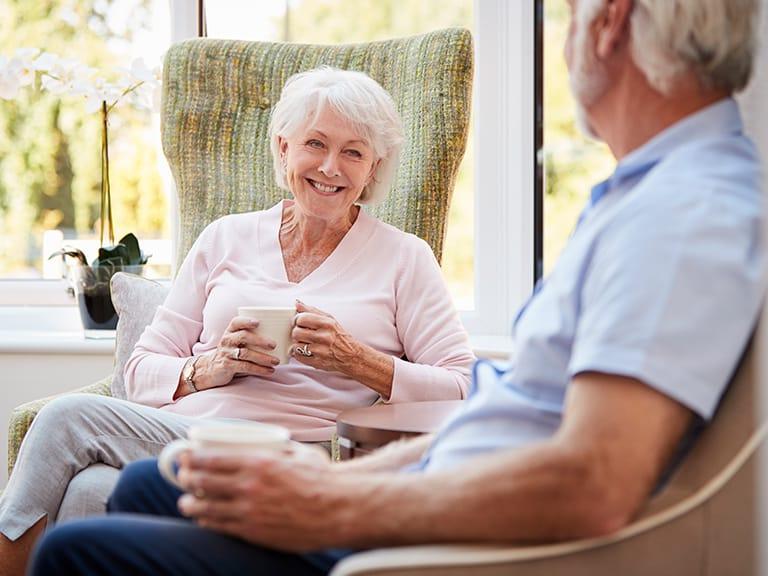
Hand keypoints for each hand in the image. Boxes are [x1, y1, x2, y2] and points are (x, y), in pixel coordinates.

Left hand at [176, 445, 341, 550]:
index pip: (211, 458)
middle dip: (186, 478)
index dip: (192, 458)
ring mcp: (249, 511)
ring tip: (186, 503)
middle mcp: (249, 486)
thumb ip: (275, 448)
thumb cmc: (322, 478)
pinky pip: (220, 527)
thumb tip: (264, 441)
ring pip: (206, 508)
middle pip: (202, 482)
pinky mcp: (253, 532)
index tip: (185, 455)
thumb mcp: (296, 453)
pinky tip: (204, 519)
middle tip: (182, 476)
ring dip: (190, 504)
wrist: (338, 508)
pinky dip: (207, 522)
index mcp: (258, 462)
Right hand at [195, 316, 280, 390]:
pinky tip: (269, 371)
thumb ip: (251, 337)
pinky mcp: (227, 366)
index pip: (236, 322)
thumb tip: (281, 337)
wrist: (211, 369)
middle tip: (274, 345)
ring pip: (246, 353)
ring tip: (276, 361)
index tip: (258, 322)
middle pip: (243, 336)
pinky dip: (259, 369)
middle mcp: (227, 340)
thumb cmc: (231, 353)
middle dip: (260, 340)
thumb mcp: (236, 342)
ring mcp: (226, 353)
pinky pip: (245, 367)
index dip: (246, 321)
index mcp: (230, 331)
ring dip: (263, 358)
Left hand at [291, 300, 362, 372]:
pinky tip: (306, 351)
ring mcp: (321, 350)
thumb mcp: (329, 319)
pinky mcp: (317, 362)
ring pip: (295, 345)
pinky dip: (299, 354)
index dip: (296, 320)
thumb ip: (312, 310)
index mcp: (327, 323)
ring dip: (297, 344)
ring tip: (305, 343)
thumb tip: (297, 303)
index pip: (301, 318)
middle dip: (296, 333)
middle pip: (296, 332)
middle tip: (301, 334)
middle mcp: (325, 337)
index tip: (298, 323)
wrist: (351, 355)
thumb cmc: (339, 336)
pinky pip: (298, 357)